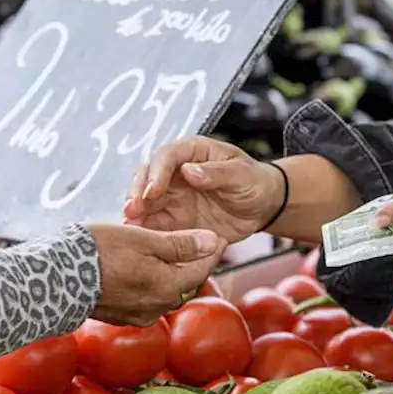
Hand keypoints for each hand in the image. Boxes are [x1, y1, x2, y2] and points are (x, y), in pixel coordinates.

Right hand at [86, 223, 225, 326]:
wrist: (55, 277)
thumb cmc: (99, 252)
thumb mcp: (144, 240)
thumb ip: (180, 244)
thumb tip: (210, 242)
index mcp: (168, 289)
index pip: (202, 269)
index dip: (211, 250)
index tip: (217, 235)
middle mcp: (157, 308)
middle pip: (184, 283)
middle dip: (191, 263)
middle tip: (195, 242)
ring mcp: (138, 315)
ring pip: (165, 292)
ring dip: (169, 273)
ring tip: (166, 252)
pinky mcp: (121, 317)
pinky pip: (146, 298)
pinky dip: (150, 283)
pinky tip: (141, 268)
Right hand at [123, 136, 285, 243]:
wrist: (262, 207)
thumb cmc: (254, 182)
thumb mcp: (242, 175)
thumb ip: (217, 173)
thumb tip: (189, 171)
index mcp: (192, 152)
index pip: (167, 156)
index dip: (156, 172)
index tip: (152, 191)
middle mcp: (175, 171)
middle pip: (146, 177)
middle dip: (136, 193)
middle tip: (131, 211)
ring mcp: (171, 195)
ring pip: (145, 201)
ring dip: (135, 214)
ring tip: (130, 228)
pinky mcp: (172, 218)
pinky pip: (155, 224)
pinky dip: (146, 231)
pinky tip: (141, 241)